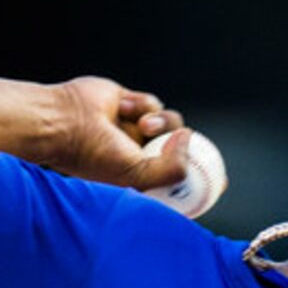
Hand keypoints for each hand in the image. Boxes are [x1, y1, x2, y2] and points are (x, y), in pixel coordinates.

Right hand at [51, 77, 194, 192]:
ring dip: (161, 122)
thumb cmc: (93, 155)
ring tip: (143, 125)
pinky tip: (122, 108)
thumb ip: (171, 169)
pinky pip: (153, 103)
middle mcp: (142, 158)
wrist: (64, 121)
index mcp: (143, 181)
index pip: (181, 185)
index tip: (222, 182)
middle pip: (182, 150)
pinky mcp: (132, 106)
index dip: (204, 182)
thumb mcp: (136, 176)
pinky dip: (142, 104)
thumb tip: (188, 140)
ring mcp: (137, 131)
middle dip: (181, 145)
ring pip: (171, 123)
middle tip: (178, 142)